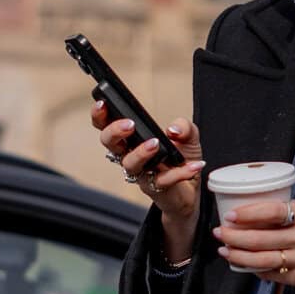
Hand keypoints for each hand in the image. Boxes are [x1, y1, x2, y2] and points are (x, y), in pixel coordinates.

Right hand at [93, 100, 204, 263]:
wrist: (191, 189)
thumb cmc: (180, 159)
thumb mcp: (188, 136)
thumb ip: (183, 126)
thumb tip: (173, 129)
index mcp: (132, 140)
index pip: (107, 126)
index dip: (100, 115)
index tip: (103, 103)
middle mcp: (131, 156)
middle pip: (110, 143)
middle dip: (115, 132)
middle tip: (130, 125)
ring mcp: (141, 173)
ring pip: (130, 164)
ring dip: (141, 152)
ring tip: (155, 144)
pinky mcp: (156, 188)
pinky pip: (163, 180)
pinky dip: (180, 172)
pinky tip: (194, 165)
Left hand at [214, 198, 294, 290]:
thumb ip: (290, 213)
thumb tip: (256, 210)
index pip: (274, 211)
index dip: (249, 213)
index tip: (232, 215)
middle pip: (261, 238)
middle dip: (234, 236)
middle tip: (220, 232)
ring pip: (261, 259)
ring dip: (238, 256)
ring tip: (225, 251)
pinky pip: (271, 274)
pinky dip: (255, 270)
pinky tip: (244, 265)